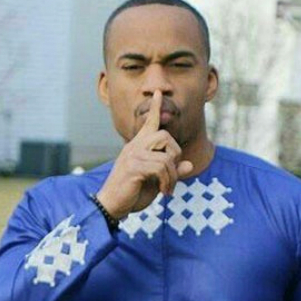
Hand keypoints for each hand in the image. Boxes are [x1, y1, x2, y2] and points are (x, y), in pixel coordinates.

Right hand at [95, 90, 194, 220]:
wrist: (111, 207)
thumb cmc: (131, 194)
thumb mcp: (155, 181)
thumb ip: (171, 172)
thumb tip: (190, 165)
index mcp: (136, 147)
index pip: (148, 124)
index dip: (155, 108)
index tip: (159, 93)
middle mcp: (134, 147)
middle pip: (165, 136)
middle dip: (175, 155)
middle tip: (172, 176)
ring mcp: (133, 156)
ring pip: (166, 156)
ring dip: (172, 175)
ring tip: (168, 189)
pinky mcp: (134, 167)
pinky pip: (161, 168)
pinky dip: (167, 182)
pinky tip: (164, 192)